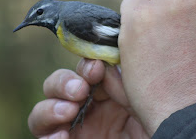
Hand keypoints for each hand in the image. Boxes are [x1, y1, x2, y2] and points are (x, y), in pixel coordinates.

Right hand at [28, 59, 147, 138]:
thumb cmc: (153, 129)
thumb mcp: (140, 104)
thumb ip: (121, 85)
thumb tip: (104, 65)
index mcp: (105, 92)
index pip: (83, 71)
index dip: (85, 66)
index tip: (96, 68)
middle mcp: (85, 107)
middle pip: (57, 84)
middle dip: (64, 83)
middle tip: (79, 90)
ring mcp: (73, 127)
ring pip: (43, 109)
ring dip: (51, 107)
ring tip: (69, 111)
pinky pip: (45, 137)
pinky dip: (48, 135)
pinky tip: (62, 135)